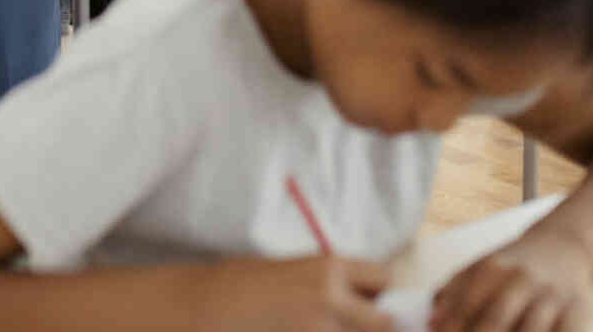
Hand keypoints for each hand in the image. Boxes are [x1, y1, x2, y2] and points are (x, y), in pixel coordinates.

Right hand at [196, 255, 395, 331]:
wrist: (206, 307)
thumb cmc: (244, 285)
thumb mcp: (294, 270)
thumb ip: (332, 283)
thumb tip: (368, 300)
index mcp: (329, 268)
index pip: (384, 278)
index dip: (381, 293)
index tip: (371, 301)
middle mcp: (331, 299)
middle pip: (386, 322)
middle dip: (375, 327)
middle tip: (352, 326)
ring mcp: (320, 330)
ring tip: (318, 327)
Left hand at [431, 227, 590, 331]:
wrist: (562, 247)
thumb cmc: (511, 267)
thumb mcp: (478, 268)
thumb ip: (452, 293)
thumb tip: (431, 324)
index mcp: (492, 268)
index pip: (467, 304)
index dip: (453, 327)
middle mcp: (522, 280)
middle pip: (496, 320)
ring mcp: (551, 297)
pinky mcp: (577, 312)